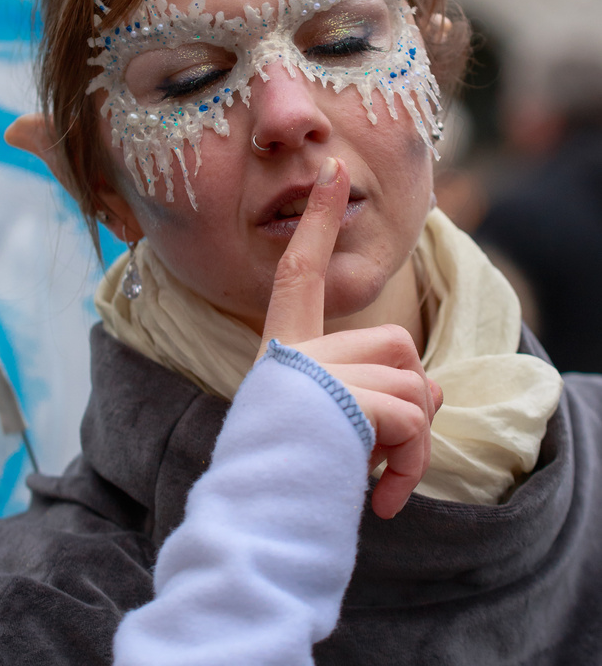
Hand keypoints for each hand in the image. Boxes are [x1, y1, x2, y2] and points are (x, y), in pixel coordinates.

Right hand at [258, 156, 441, 519]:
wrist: (255, 520)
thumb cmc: (285, 476)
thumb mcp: (325, 426)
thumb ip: (368, 392)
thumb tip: (436, 394)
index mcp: (284, 351)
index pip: (300, 272)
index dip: (320, 221)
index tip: (336, 170)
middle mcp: (299, 352)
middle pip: (395, 344)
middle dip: (410, 399)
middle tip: (387, 452)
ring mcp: (321, 374)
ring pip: (414, 383)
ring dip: (413, 443)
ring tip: (378, 479)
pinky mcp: (348, 399)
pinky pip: (412, 419)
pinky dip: (410, 467)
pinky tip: (381, 499)